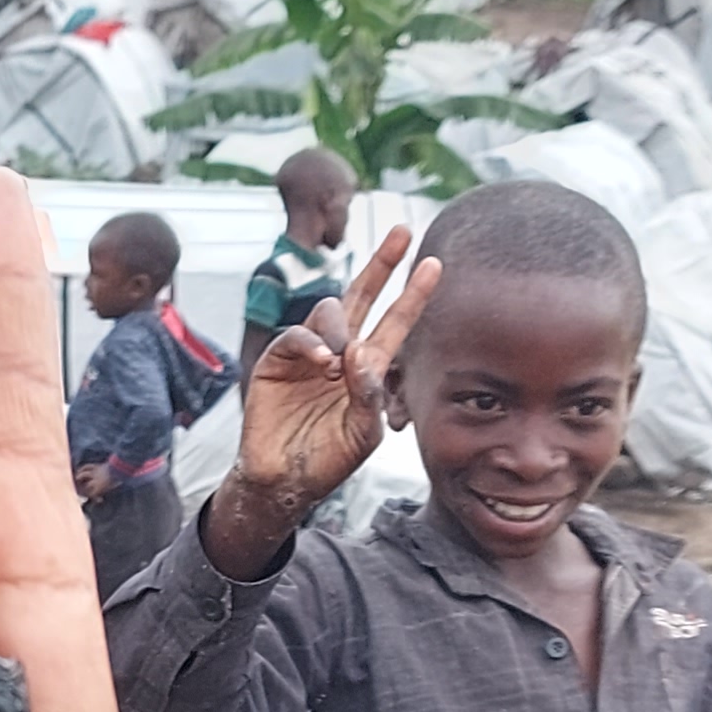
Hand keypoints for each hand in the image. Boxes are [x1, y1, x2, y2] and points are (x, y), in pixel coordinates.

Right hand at [221, 234, 439, 545]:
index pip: (395, 322)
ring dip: (340, 328)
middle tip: (402, 232)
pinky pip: (295, 335)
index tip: (433, 263)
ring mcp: (308, 353)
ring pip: (329, 311)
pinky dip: (310, 344)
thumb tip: (360, 350)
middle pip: (362, 296)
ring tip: (337, 364)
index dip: (413, 294)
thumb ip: (369, 394)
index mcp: (367, 368)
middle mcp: (339, 351)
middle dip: (382, 263)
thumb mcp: (364, 433)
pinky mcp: (277, 361)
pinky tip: (322, 363)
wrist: (286, 479)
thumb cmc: (329, 459)